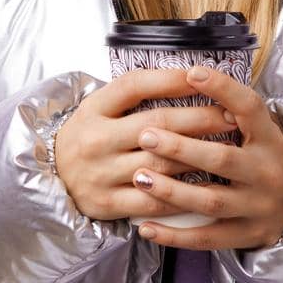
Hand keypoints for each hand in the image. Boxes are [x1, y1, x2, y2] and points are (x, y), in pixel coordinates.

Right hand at [53, 68, 242, 223]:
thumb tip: (188, 77)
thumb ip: (135, 94)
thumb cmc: (88, 136)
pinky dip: (181, 194)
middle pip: (157, 125)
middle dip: (201, 118)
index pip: (136, 85)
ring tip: (227, 149)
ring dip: (198, 156)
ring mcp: (101, 174)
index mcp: (94, 108)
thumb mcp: (99, 107)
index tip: (205, 77)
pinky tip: (206, 186)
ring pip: (160, 164)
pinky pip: (153, 201)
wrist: (49, 177)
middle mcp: (96, 140)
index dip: (173, 80)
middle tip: (233, 116)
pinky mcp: (107, 204)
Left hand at [132, 65, 282, 250]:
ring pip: (210, 201)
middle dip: (181, 147)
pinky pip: (206, 238)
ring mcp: (256, 207)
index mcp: (270, 139)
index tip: (192, 73)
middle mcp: (266, 173)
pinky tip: (145, 227)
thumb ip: (234, 110)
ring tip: (139, 177)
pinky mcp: (245, 236)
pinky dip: (174, 235)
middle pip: (222, 159)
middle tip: (146, 135)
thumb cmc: (268, 159)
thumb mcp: (263, 130)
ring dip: (171, 190)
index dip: (223, 88)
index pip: (249, 107)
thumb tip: (191, 74)